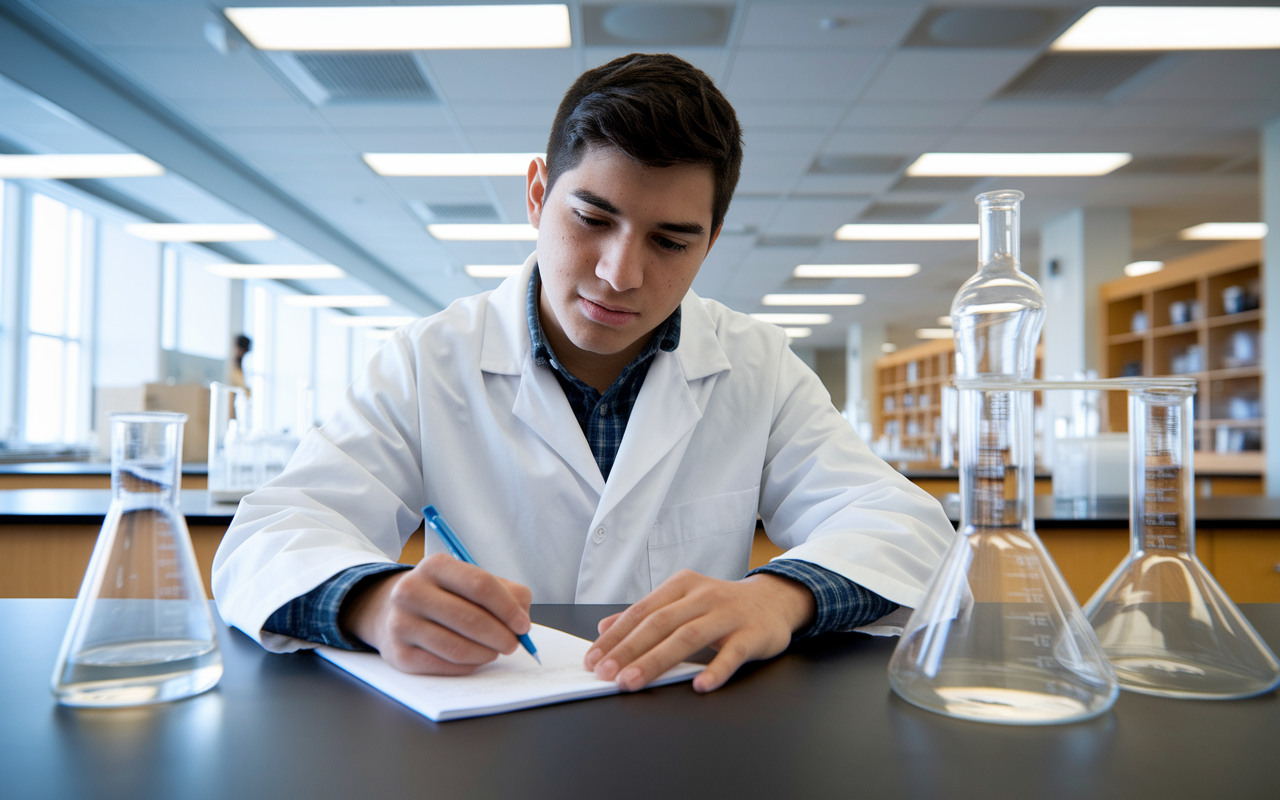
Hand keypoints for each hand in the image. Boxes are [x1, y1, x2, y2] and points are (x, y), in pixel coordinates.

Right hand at [341, 553, 532, 674]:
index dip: (507, 608)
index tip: (523, 625)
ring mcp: (401, 622)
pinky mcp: (397, 653)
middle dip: (500, 636)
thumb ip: (503, 592)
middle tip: (513, 644)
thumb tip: (521, 620)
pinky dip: (466, 666)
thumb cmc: (442, 595)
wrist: (388, 608)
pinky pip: (442, 665)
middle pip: (470, 618)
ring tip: (494, 652)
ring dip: (485, 654)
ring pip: (456, 647)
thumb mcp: (468, 580)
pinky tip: (474, 660)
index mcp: (436, 566)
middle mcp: (412, 590)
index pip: (481, 585)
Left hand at [583, 570, 815, 692]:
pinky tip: (699, 685)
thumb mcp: (682, 602)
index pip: (642, 612)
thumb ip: (645, 615)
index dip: (616, 636)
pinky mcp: (752, 634)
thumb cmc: (721, 605)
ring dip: (658, 661)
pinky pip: (732, 654)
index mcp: (682, 586)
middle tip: (607, 673)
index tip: (594, 658)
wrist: (773, 600)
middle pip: (660, 624)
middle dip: (629, 650)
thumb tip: (604, 629)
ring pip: (689, 637)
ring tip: (634, 681)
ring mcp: (729, 614)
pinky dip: (716, 670)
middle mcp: (703, 596)